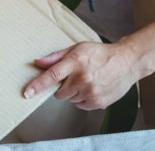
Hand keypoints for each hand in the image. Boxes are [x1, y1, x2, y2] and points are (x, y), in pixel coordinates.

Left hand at [23, 41, 139, 110]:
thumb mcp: (78, 48)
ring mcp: (91, 92)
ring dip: (73, 92)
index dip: (38, 85)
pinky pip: (80, 105)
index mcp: (75, 62)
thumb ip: (56, 56)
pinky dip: (82, 99)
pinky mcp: (98, 102)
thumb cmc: (100, 53)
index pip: (52, 75)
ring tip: (86, 80)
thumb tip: (37, 62)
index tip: (28, 92)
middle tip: (73, 77)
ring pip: (70, 99)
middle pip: (59, 92)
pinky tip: (92, 88)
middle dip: (62, 87)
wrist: (126, 62)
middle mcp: (82, 79)